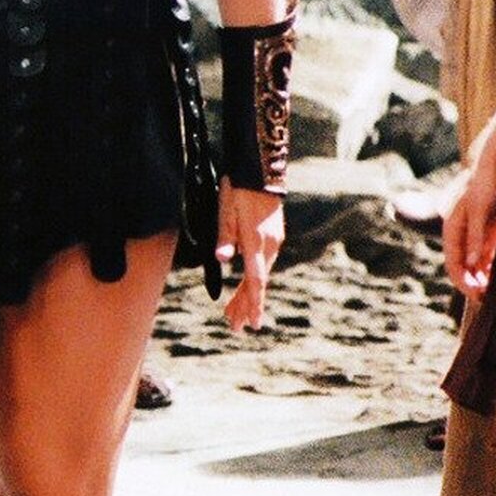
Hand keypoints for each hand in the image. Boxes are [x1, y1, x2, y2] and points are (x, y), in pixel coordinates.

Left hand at [216, 178, 283, 331]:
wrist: (261, 169)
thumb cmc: (239, 190)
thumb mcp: (226, 211)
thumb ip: (225, 237)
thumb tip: (222, 260)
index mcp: (256, 242)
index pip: (256, 280)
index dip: (253, 304)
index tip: (253, 324)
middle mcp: (269, 245)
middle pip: (258, 282)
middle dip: (246, 305)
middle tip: (235, 327)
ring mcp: (273, 240)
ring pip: (261, 273)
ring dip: (248, 293)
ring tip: (235, 312)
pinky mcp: (273, 234)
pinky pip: (264, 263)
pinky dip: (255, 278)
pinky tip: (247, 285)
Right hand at [442, 159, 495, 296]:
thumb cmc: (489, 188)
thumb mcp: (483, 213)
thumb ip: (477, 238)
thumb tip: (471, 264)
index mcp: (452, 229)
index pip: (453, 264)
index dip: (463, 282)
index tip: (477, 295)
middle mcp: (459, 234)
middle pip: (460, 266)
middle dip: (470, 284)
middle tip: (486, 298)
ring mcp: (471, 234)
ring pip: (471, 263)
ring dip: (479, 278)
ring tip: (491, 292)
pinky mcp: (485, 232)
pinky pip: (482, 256)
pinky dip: (487, 269)